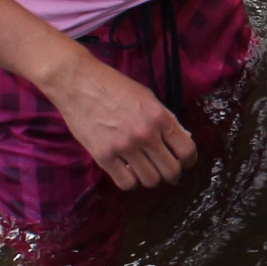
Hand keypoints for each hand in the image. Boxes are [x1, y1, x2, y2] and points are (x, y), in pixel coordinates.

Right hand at [43, 49, 199, 190]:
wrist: (78, 82)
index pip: (187, 150)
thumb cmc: (114, 86)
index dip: (189, 160)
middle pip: (171, 171)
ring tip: (144, 169)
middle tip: (164, 170)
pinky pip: (126, 183)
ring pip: (150, 180)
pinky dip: (130, 181)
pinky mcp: (103, 156)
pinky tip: (126, 170)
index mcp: (160, 117)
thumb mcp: (147, 97)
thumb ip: (165, 118)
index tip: (184, 162)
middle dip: (171, 174)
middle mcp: (145, 134)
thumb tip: (183, 138)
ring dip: (150, 178)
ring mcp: (124, 147)